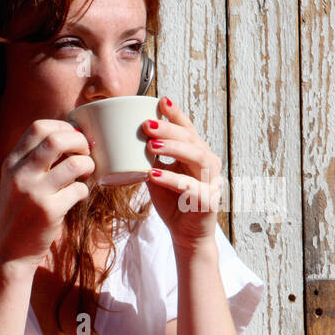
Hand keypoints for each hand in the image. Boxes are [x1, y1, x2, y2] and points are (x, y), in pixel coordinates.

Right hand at [0, 119, 94, 267]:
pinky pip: (78, 190)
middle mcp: (19, 174)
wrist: (8, 253)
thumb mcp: (14, 183)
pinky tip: (78, 197)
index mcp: (11, 163)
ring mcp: (34, 193)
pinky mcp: (48, 211)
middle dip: (80, 141)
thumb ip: (32, 161)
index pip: (38, 127)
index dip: (62, 127)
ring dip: (88, 165)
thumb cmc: (18, 215)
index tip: (73, 138)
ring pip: (74, 163)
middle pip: (57, 138)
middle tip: (85, 153)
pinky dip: (84, 191)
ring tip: (86, 174)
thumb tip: (67, 138)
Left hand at [143, 97, 222, 247]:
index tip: (161, 100)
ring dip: (174, 149)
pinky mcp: (208, 201)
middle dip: (169, 130)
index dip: (176, 114)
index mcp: (196, 154)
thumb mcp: (157, 176)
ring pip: (198, 158)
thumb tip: (123, 141)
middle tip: (146, 125)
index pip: (188, 130)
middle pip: (192, 140)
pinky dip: (172, 180)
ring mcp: (211, 181)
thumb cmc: (172, 202)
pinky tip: (154, 175)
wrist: (186, 234)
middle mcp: (208, 164)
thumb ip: (149, 159)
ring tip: (151, 146)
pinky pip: (191, 187)